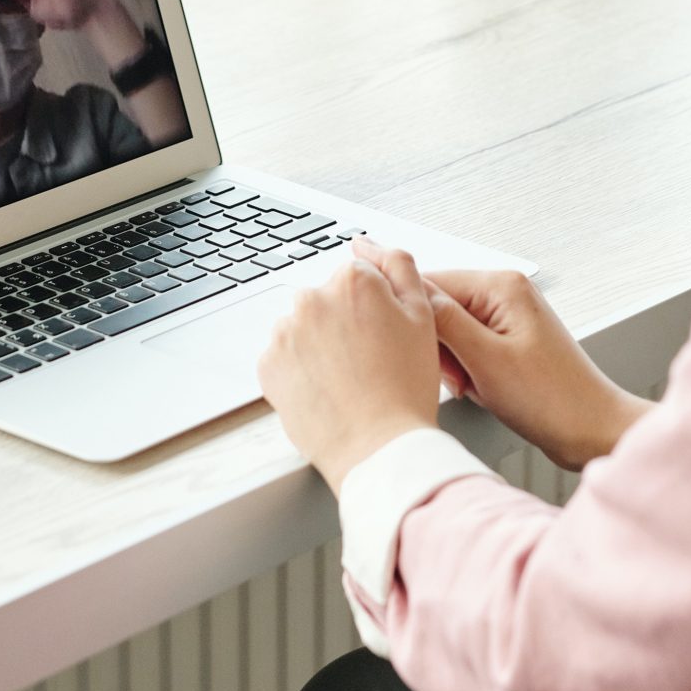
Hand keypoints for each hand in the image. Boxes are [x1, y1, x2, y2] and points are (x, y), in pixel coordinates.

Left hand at [257, 253, 441, 492]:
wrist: (378, 447)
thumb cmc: (405, 388)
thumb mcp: (423, 315)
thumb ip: (399, 266)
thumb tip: (368, 242)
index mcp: (352, 280)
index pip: (357, 279)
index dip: (373, 309)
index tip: (382, 336)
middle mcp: (312, 298)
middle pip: (326, 300)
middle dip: (342, 323)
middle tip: (369, 362)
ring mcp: (285, 332)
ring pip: (303, 329)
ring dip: (318, 346)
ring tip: (347, 380)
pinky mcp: (267, 365)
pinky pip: (283, 358)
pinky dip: (299, 371)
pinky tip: (326, 390)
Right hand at [356, 241, 648, 473]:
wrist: (590, 430)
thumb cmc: (552, 399)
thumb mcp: (486, 360)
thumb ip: (444, 321)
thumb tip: (408, 292)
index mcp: (502, 285)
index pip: (431, 281)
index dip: (412, 317)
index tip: (396, 343)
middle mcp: (506, 292)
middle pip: (440, 306)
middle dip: (438, 346)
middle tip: (456, 375)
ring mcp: (508, 316)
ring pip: (451, 330)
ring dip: (452, 361)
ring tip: (473, 386)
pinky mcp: (509, 340)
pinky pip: (468, 346)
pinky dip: (466, 369)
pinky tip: (480, 388)